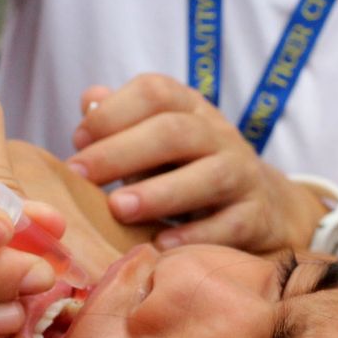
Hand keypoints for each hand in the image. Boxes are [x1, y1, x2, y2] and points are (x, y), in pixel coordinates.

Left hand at [66, 74, 324, 253]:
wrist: (260, 204)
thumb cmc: (187, 168)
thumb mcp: (155, 139)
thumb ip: (120, 121)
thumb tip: (90, 99)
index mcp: (189, 107)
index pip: (154, 92)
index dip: (112, 112)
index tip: (77, 141)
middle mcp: (219, 134)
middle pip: (175, 132)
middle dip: (122, 152)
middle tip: (81, 176)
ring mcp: (242, 174)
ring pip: (210, 176)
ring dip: (160, 193)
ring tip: (118, 209)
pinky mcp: (255, 215)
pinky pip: (230, 224)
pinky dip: (196, 236)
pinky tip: (160, 245)